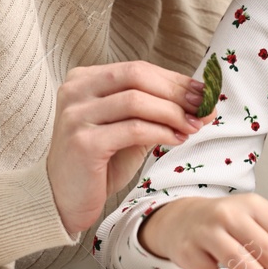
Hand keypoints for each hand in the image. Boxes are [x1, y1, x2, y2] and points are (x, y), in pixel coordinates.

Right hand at [46, 61, 208, 236]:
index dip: (174, 79)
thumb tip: (201, 103)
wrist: (64, 200)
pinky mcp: (83, 142)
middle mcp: (75, 91)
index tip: (203, 91)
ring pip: (137, 101)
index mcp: (83, 79)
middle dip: (176, 91)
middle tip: (203, 106)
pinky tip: (176, 139)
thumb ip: (156, 113)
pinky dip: (161, 132)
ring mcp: (75, 115)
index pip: (137, 69)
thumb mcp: (128, 130)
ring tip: (193, 126)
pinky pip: (133, 129)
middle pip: (137, 77)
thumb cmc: (98, 164)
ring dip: (173, 113)